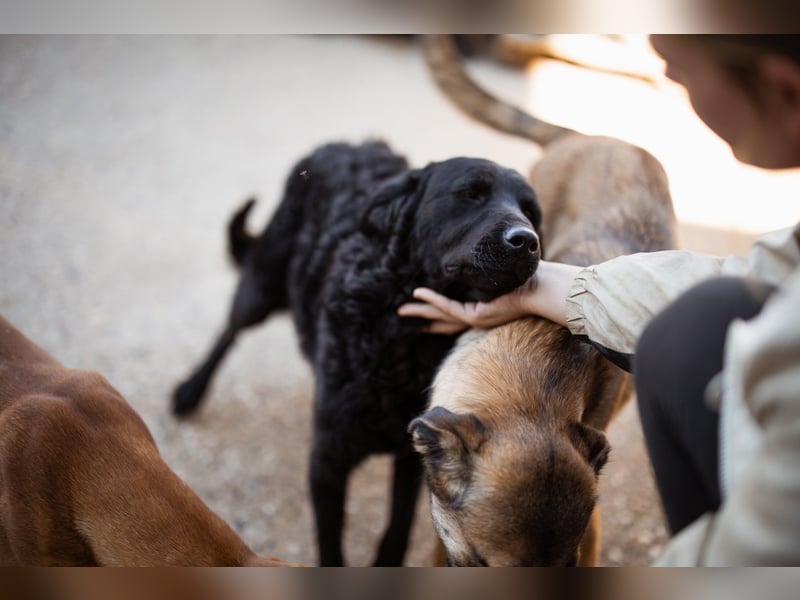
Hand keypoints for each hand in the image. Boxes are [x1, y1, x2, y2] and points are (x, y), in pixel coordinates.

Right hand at [397, 261, 580, 334]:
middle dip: (423, 317)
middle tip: (402, 314)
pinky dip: (432, 299)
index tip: (422, 305)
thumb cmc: (534, 278)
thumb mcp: (508, 272)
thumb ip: (496, 267)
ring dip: (421, 311)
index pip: (456, 313)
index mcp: (486, 308)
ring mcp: (477, 318)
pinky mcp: (477, 315)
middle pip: (443, 320)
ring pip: (441, 315)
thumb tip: (492, 248)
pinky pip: (448, 307)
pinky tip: (418, 292)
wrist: (545, 289)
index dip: (437, 311)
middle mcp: (479, 317)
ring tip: (402, 309)